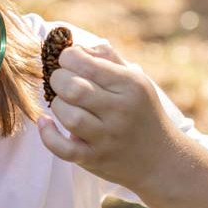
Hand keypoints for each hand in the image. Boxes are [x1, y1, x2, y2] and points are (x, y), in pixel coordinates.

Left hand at [37, 44, 175, 190]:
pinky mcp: (94, 159)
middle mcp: (120, 111)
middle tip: (61, 82)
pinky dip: (48, 135)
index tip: (67, 61)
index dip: (68, 58)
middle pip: (74, 89)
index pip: (87, 64)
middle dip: (58, 80)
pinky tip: (45, 122)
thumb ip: (107, 58)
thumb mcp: (136, 80)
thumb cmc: (142, 112)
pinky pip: (63, 149)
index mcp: (130, 85)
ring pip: (69, 116)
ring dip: (57, 105)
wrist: (162, 160)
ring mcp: (107, 138)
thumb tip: (76, 47)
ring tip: (63, 103)